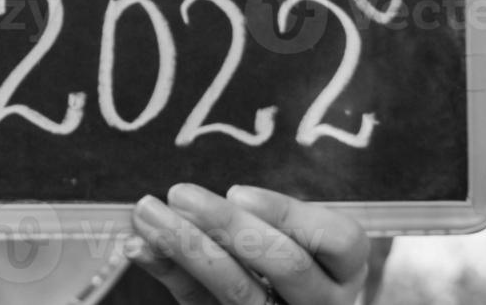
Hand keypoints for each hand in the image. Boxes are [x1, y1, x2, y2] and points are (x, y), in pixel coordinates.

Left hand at [127, 184, 368, 304]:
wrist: (283, 300)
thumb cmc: (291, 254)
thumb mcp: (297, 233)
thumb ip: (265, 215)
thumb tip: (202, 200)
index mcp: (346, 269)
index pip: (339, 241)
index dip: (289, 214)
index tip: (238, 191)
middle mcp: (325, 302)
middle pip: (285, 265)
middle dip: (229, 225)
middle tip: (181, 193)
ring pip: (239, 291)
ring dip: (187, 246)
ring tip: (148, 212)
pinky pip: (200, 303)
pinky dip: (167, 272)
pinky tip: (139, 247)